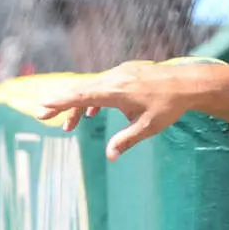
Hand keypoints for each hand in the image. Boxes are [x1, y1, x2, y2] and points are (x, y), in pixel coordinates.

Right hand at [35, 60, 188, 159]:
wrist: (187, 84)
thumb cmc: (168, 106)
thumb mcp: (148, 127)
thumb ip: (126, 141)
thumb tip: (110, 156)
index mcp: (117, 91)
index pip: (82, 96)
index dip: (61, 102)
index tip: (43, 106)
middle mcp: (115, 78)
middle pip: (81, 91)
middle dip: (61, 104)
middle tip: (41, 115)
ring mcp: (120, 73)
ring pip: (92, 88)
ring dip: (79, 106)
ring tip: (69, 126)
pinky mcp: (126, 72)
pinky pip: (103, 85)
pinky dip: (94, 99)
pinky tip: (91, 112)